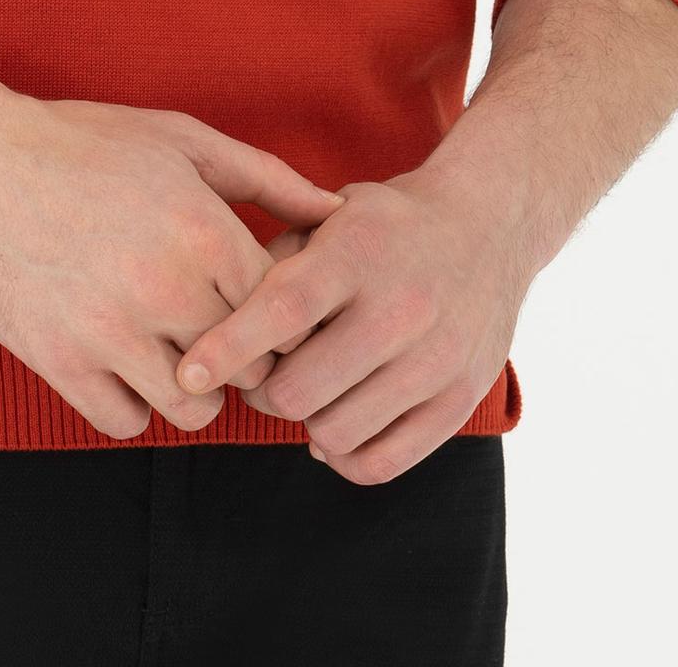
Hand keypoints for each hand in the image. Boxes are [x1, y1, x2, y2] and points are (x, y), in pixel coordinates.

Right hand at [0, 96, 347, 441]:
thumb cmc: (81, 141)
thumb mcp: (181, 139)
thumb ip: (266, 177)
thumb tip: (336, 209)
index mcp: (204, 231)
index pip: (284, 316)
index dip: (281, 318)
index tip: (261, 310)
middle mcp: (165, 287)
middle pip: (248, 371)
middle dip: (243, 359)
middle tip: (221, 337)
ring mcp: (110, 330)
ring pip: (194, 412)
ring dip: (193, 392)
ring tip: (173, 353)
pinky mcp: (59, 360)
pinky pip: (124, 423)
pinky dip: (127, 403)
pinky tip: (119, 361)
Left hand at [170, 165, 533, 482]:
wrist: (489, 225)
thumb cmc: (387, 224)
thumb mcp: (331, 214)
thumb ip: (277, 261)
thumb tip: (217, 321)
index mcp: (359, 252)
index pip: (282, 310)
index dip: (228, 346)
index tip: (188, 371)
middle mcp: (402, 306)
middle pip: (301, 388)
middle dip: (263, 392)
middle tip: (260, 379)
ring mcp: (436, 359)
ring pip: (334, 434)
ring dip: (304, 423)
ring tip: (305, 392)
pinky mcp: (459, 401)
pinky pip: (381, 463)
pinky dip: (343, 457)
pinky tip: (335, 426)